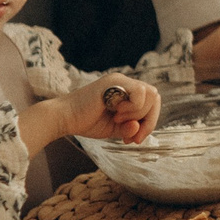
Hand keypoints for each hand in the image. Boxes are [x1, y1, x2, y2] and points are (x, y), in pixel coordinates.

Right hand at [26, 72, 160, 147]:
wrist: (64, 119)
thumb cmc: (86, 122)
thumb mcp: (115, 129)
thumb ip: (130, 128)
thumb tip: (139, 128)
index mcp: (127, 91)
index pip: (152, 103)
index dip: (149, 123)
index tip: (134, 139)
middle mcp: (126, 82)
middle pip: (155, 98)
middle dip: (148, 121)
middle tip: (131, 136)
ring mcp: (120, 80)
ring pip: (151, 94)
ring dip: (138, 114)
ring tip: (118, 120)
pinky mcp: (114, 82)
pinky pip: (140, 93)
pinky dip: (133, 108)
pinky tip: (116, 113)